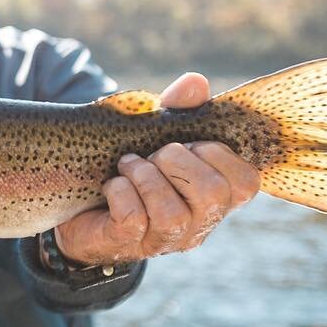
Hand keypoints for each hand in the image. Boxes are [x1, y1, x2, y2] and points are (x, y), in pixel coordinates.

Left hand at [53, 72, 261, 264]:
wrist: (81, 206)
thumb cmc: (132, 169)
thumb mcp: (156, 135)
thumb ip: (179, 109)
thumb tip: (196, 82)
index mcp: (215, 198)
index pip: (246, 183)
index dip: (217, 155)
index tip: (188, 144)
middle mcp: (198, 225)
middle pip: (212, 195)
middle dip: (177, 161)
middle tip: (154, 155)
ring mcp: (165, 240)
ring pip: (172, 213)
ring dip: (145, 177)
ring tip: (129, 166)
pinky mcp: (128, 245)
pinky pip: (133, 219)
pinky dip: (120, 192)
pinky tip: (112, 185)